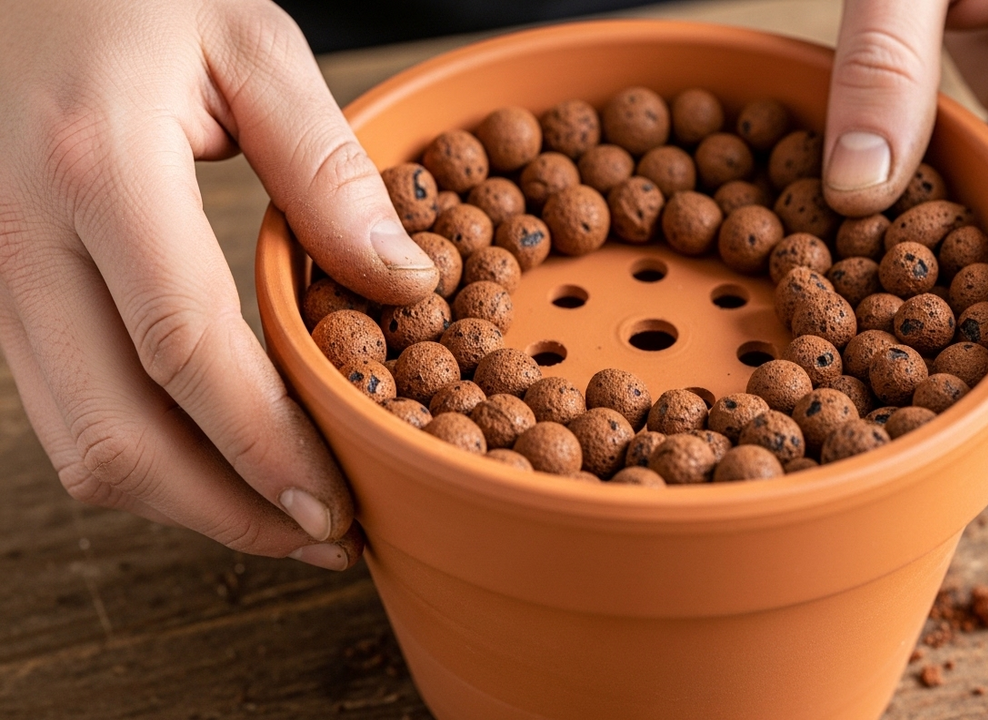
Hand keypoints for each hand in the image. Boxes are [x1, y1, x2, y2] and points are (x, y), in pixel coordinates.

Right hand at [0, 0, 438, 567]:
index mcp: (94, 167)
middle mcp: (19, 238)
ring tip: (288, 517)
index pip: (183, 349)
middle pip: (115, 435)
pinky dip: (147, 458)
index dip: (265, 447)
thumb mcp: (250, 45)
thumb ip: (327, 167)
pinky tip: (222, 460)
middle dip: (228, 513)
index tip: (336, 505)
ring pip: (77, 444)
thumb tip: (404, 285)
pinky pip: (63, 410)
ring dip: (188, 504)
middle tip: (326, 536)